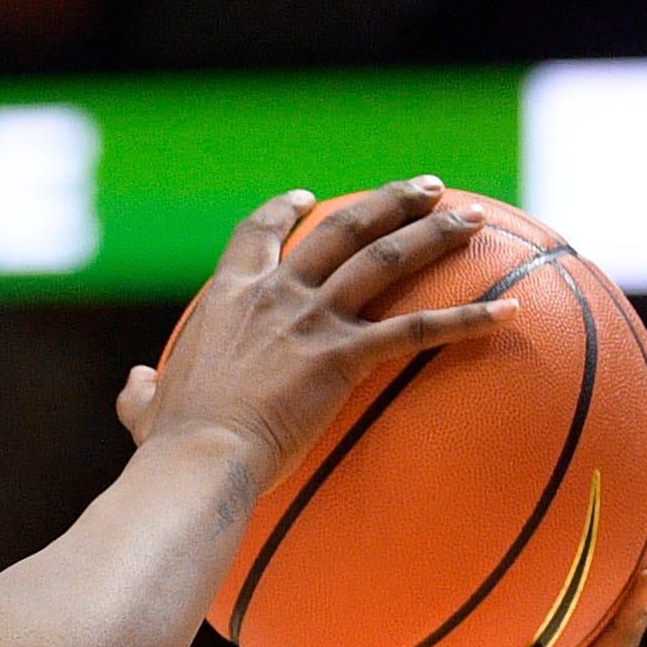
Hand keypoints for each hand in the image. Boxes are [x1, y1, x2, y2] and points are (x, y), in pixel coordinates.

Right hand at [123, 178, 516, 487]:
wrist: (200, 457)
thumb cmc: (171, 444)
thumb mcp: (146, 410)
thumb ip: (143, 393)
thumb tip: (136, 385)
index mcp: (229, 298)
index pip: (257, 234)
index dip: (283, 212)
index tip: (307, 201)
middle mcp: (276, 294)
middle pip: (342, 230)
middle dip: (388, 202)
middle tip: (427, 189)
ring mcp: (313, 321)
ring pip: (385, 260)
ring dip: (433, 234)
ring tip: (472, 220)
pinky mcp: (344, 358)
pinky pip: (416, 332)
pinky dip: (467, 320)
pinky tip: (509, 313)